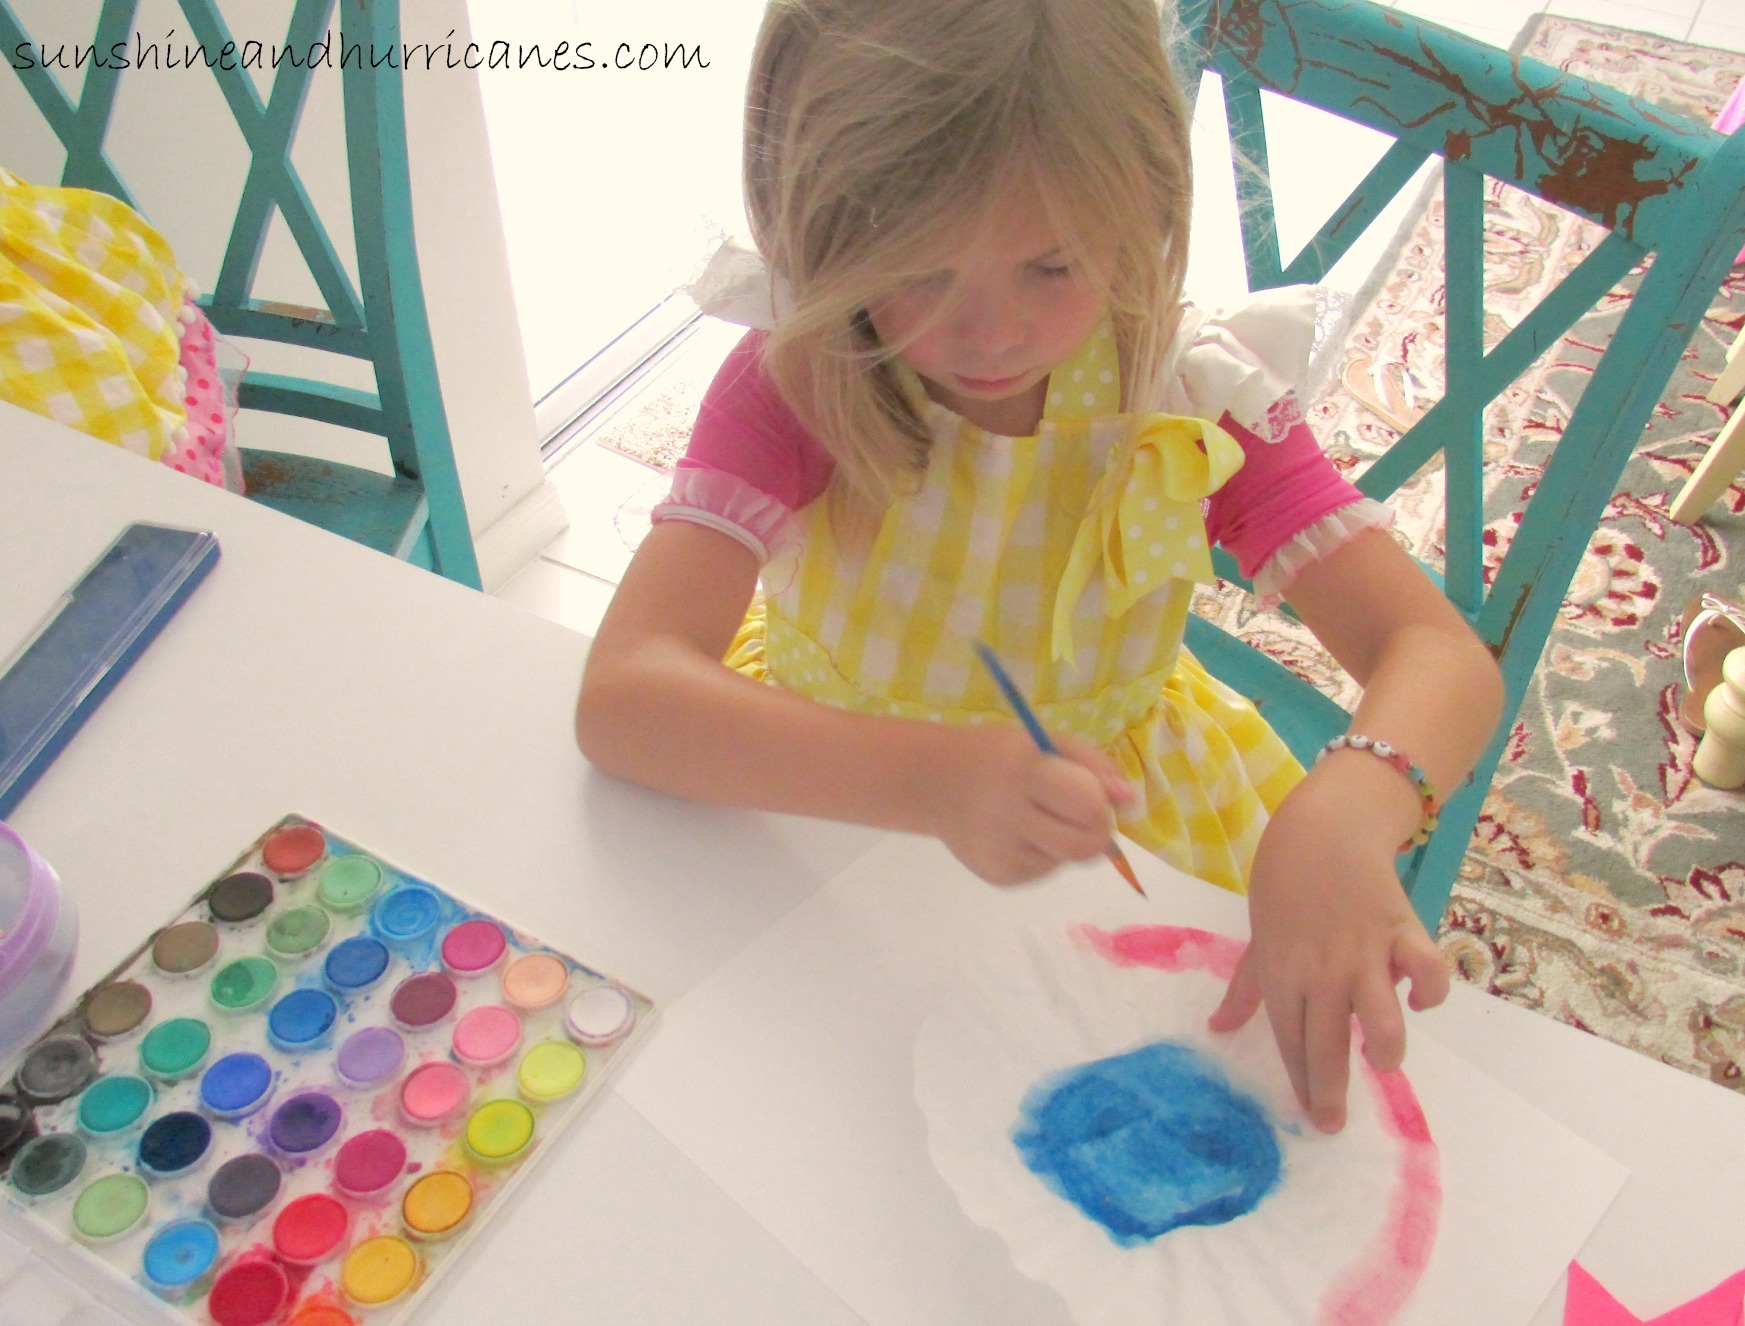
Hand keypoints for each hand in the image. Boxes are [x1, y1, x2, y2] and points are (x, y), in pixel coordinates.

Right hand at [933, 726, 1134, 885]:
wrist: (933, 783)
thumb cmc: (998, 756)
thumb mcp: (1043, 743)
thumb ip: (1093, 765)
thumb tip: (1131, 801)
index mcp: (1023, 773)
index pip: (1088, 806)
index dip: (1102, 806)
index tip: (1094, 798)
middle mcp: (1009, 815)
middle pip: (1084, 845)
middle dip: (1097, 833)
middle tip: (1083, 816)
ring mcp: (1002, 851)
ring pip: (1067, 860)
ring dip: (1068, 842)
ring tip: (1042, 820)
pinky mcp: (998, 875)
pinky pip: (1045, 869)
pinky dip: (1045, 854)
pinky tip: (1020, 834)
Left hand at [1206, 765, 1449, 1131]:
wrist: (1324, 829)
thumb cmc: (1284, 884)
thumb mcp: (1257, 938)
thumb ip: (1244, 989)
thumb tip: (1217, 1028)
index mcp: (1283, 973)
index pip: (1290, 1041)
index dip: (1301, 1083)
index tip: (1311, 1118)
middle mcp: (1323, 971)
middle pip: (1328, 1044)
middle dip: (1330, 1090)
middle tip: (1333, 1123)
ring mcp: (1364, 952)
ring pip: (1381, 1019)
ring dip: (1385, 1047)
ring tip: (1381, 1058)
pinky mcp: (1403, 930)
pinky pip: (1426, 971)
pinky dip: (1429, 991)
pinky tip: (1419, 999)